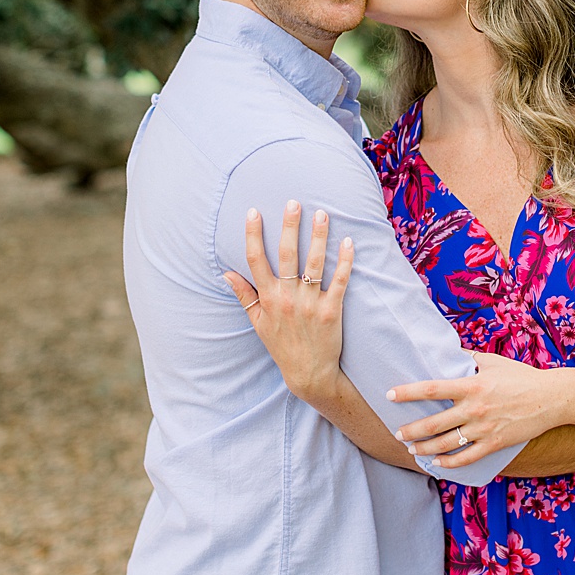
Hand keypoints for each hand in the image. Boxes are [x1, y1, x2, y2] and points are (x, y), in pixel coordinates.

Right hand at [223, 202, 353, 401]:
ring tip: (322, 214)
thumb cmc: (282, 345)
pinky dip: (345, 261)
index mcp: (268, 298)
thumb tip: (226, 273)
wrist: (309, 372)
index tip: (253, 211)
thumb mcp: (258, 323)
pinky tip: (348, 242)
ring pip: (314, 263)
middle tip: (293, 202)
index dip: (253, 234)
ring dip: (318, 236)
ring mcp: (310, 303)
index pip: (256, 260)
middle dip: (289, 226)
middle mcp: (287, 297)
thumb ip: (244, 296)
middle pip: (286, 255)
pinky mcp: (332, 309)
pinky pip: (340, 280)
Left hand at [389, 350, 568, 468]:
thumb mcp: (494, 361)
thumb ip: (470, 359)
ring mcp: (484, 429)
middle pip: (433, 423)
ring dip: (425, 448)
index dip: (407, 392)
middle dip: (411, 430)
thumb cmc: (522, 377)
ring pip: (446, 444)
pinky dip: (448, 463)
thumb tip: (450, 354)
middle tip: (398, 432)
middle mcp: (475, 408)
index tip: (390, 395)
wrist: (552, 398)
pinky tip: (437, 463)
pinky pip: (466, 458)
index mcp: (473, 385)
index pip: (432, 389)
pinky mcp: (495, 444)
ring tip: (413, 449)